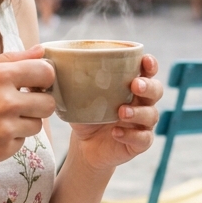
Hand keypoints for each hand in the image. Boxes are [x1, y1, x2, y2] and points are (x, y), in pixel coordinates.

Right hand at [0, 45, 54, 176]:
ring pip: (37, 124)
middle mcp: (6, 102)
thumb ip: (10, 59)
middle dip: (38, 103)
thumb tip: (42, 51)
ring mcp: (6, 129)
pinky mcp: (3, 150)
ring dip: (24, 122)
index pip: (46, 72)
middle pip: (49, 103)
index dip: (43, 78)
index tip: (34, 82)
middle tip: (19, 103)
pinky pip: (21, 142)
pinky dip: (10, 139)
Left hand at [68, 54, 162, 173]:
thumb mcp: (76, 95)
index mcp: (131, 85)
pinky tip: (116, 133)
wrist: (85, 145)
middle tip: (134, 85)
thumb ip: (68, 78)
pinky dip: (131, 135)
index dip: (150, 64)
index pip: (148, 70)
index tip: (144, 60)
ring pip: (152, 115)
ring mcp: (143, 123)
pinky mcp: (140, 143)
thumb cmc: (85, 114)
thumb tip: (44, 57)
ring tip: (121, 112)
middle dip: (148, 86)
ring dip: (138, 112)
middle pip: (157, 90)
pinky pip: (144, 138)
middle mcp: (142, 102)